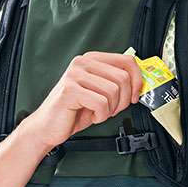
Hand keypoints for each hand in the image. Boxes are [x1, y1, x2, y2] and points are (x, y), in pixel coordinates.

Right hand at [28, 50, 142, 148]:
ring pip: (113, 91)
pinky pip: (101, 103)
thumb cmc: (74, 111)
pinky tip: (92, 116)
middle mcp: (82, 63)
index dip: (138, 80)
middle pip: (123, 78)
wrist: (48, 127)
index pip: (127, 61)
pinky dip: (101, 115)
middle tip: (113, 109)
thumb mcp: (100, 93)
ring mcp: (75, 74)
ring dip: (111, 109)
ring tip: (99, 113)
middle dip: (124, 100)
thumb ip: (116, 83)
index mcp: (91, 59)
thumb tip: (139, 82)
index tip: (135, 95)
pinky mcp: (70, 90)